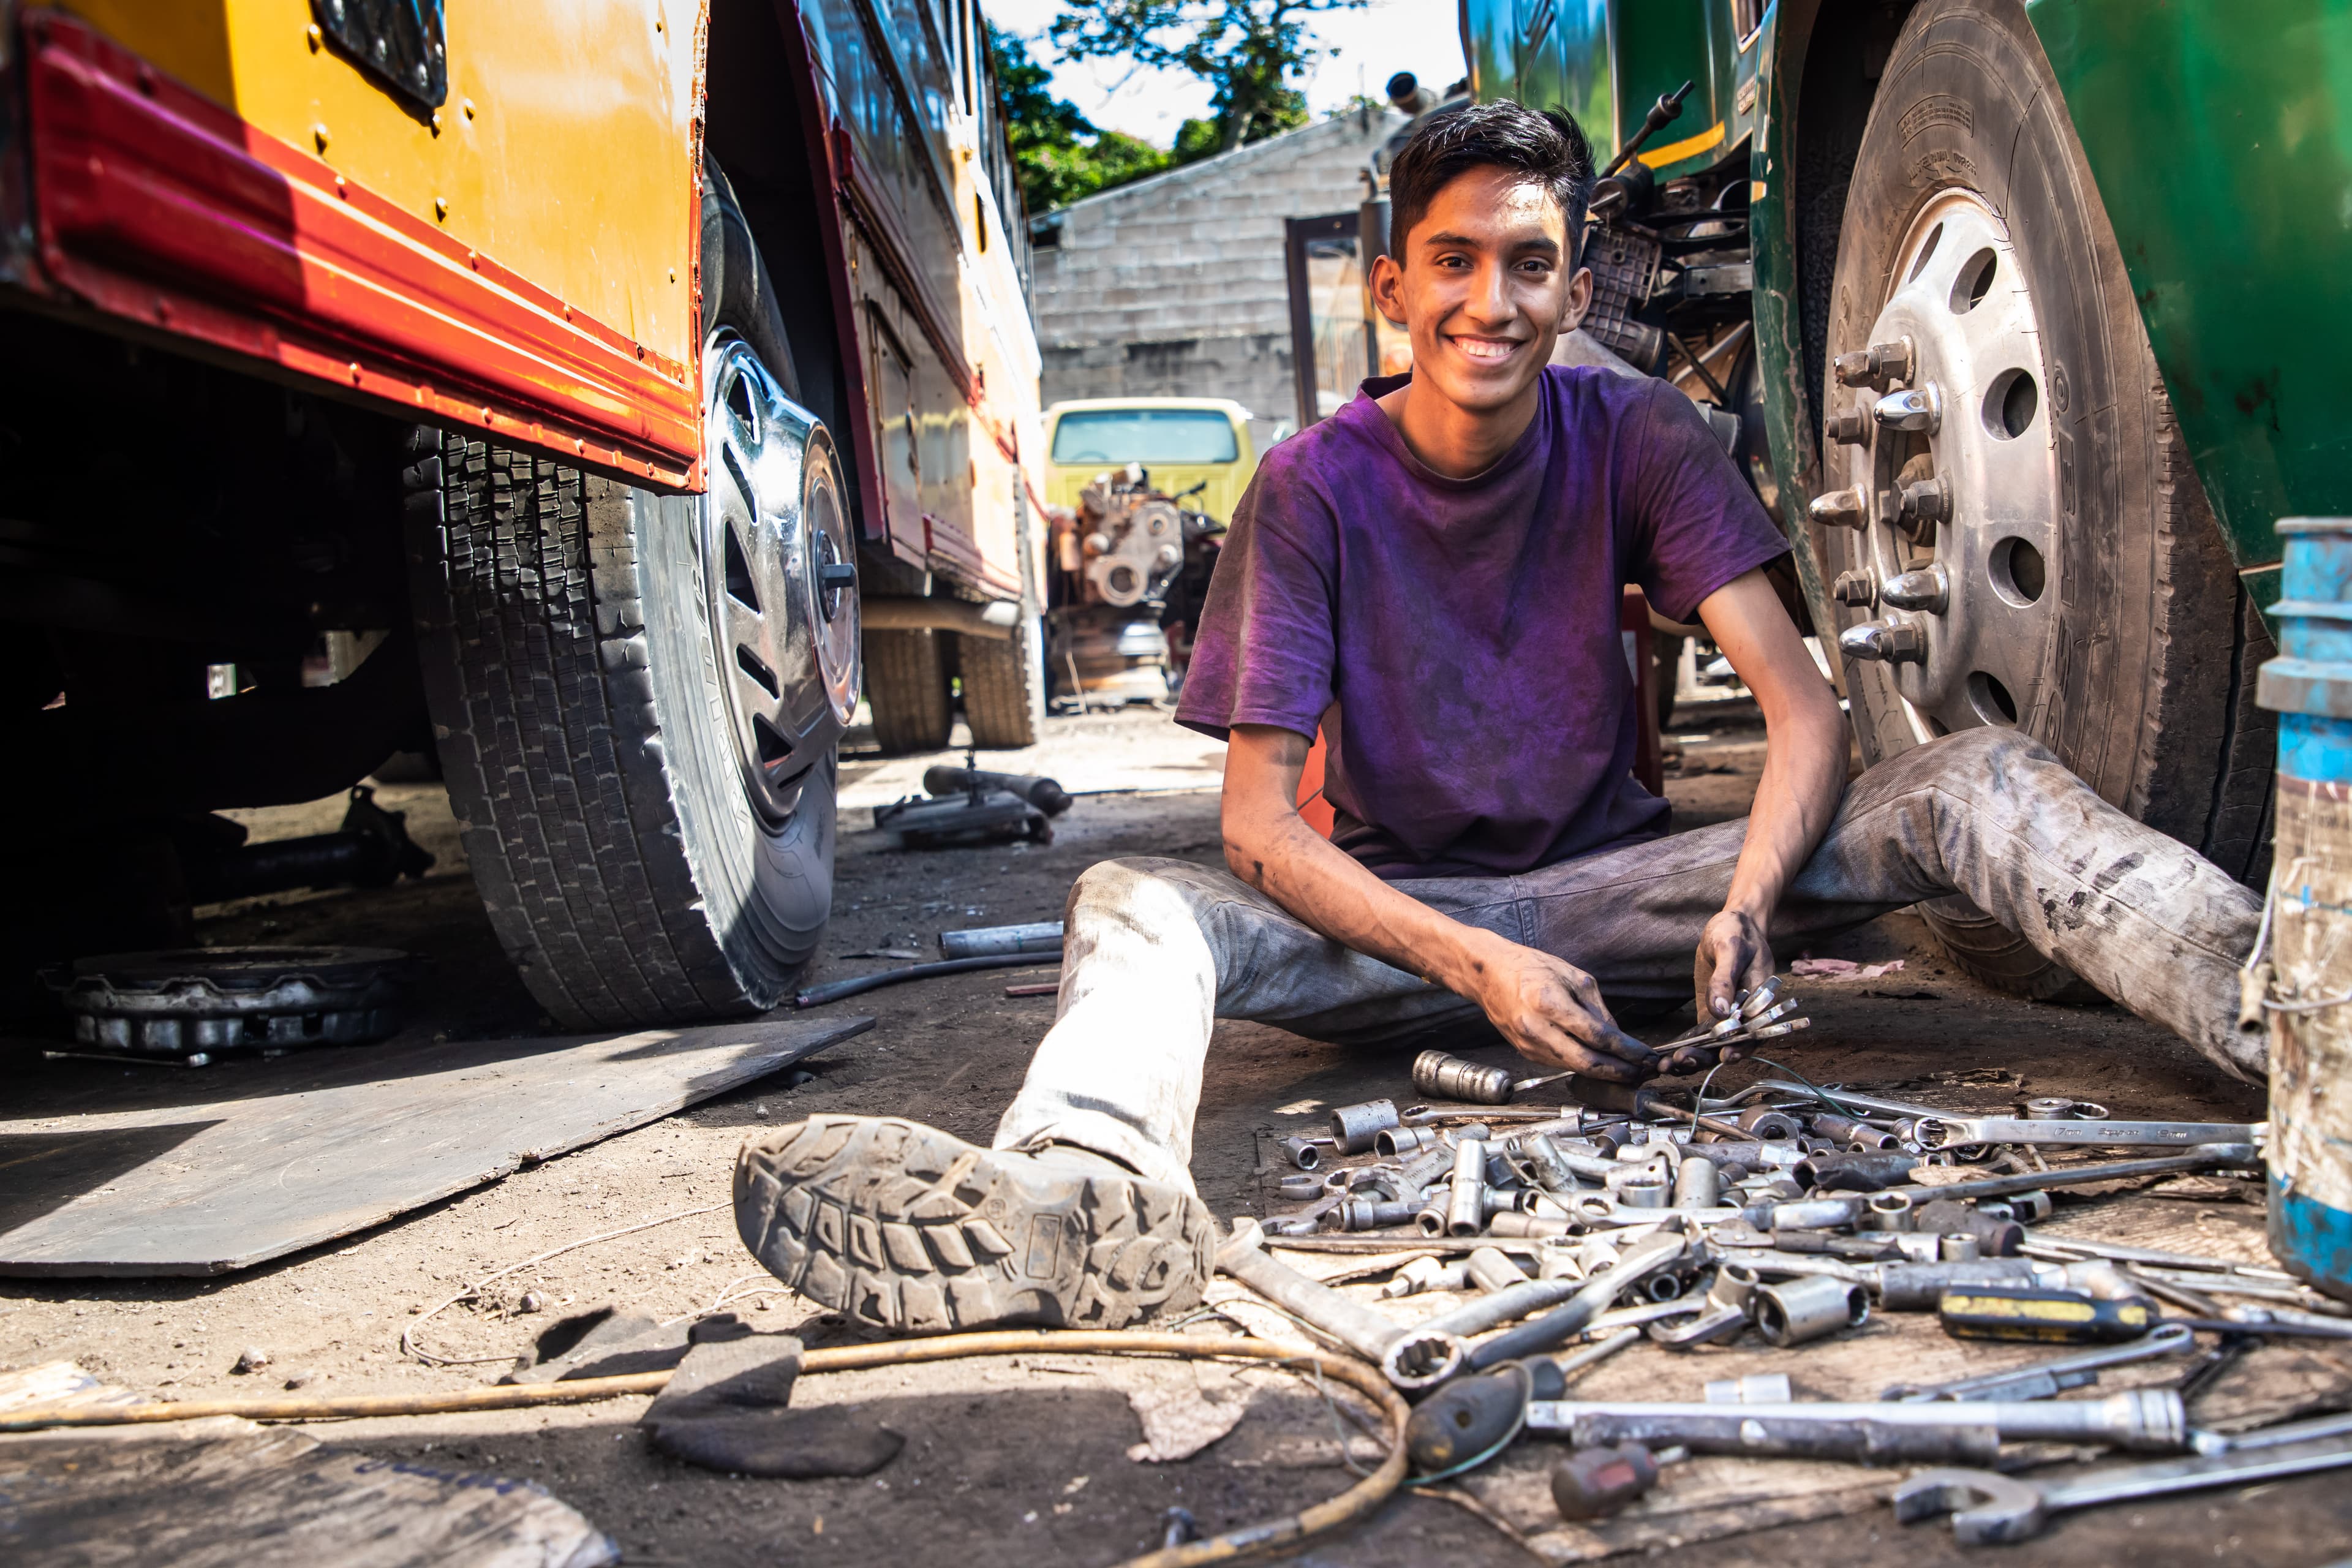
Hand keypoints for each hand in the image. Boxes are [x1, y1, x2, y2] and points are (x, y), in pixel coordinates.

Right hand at [1458, 932, 1658, 1082]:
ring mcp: (1529, 1045)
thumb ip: (1598, 1009)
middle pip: (1586, 1062)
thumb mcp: (1573, 976)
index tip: (1646, 1056)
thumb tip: (1619, 1037)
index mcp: (1549, 1003)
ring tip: (1629, 1071)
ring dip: (1604, 1073)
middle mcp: (1537, 1029)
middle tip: (1642, 1073)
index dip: (1626, 1050)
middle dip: (1619, 1071)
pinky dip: (1584, 1067)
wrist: (1487, 974)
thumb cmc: (1529, 968)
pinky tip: (1601, 1064)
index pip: (1597, 1036)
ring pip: (1575, 1068)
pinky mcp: (1526, 1053)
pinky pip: (1562, 1064)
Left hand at [1681, 909, 1773, 1069]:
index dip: (1740, 1048)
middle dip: (1707, 1057)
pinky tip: (1666, 1056)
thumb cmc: (1736, 933)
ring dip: (1693, 1056)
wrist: (1730, 925)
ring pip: (1713, 1044)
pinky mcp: (1711, 1014)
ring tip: (1667, 1065)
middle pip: (1730, 1044)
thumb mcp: (1731, 950)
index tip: (1723, 1058)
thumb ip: (1725, 981)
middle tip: (1681, 1061)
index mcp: (1761, 1002)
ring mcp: (1728, 1016)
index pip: (1754, 1033)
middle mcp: (1746, 1015)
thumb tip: (1720, 1012)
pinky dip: (1686, 1046)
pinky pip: (1700, 1035)